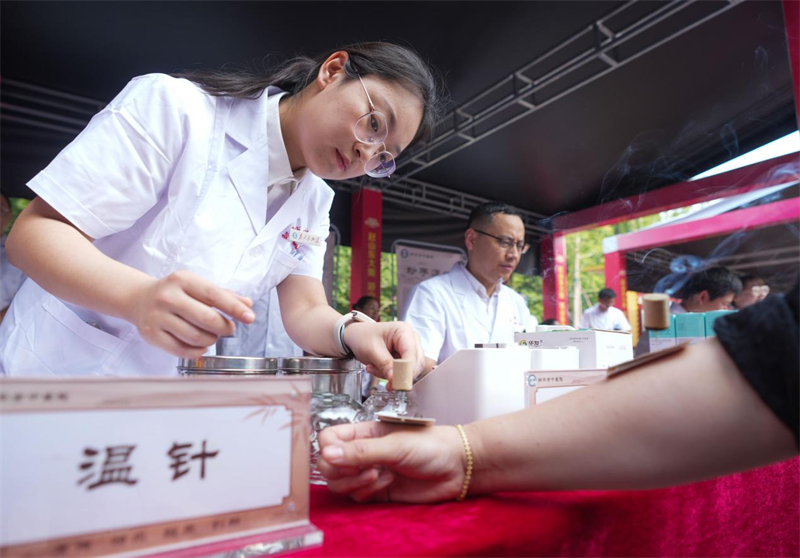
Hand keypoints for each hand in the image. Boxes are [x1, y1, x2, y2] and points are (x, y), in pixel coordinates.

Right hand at [128, 270, 254, 357]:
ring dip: (212, 340)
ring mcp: (157, 317)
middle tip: (229, 328)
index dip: (234, 308)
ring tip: (212, 335)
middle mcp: (168, 297)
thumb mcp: (197, 286)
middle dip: (225, 327)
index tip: (250, 317)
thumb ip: (223, 295)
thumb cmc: (176, 292)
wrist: (139, 299)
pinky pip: (182, 350)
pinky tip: (201, 345)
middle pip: (207, 319)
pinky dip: (198, 351)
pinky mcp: (151, 335)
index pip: (214, 295)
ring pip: (196, 337)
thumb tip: (247, 305)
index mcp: (182, 280)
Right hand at [318, 421, 465, 502]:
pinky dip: (368, 491)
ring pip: (340, 482)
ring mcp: (369, 471)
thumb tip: (327, 455)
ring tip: (380, 475)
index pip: (329, 439)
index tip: (344, 457)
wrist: (456, 467)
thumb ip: (361, 451)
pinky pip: (357, 496)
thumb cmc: (431, 445)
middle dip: (342, 471)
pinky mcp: (378, 491)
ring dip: (356, 482)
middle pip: (329, 465)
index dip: (329, 450)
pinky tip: (388, 482)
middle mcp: (363, 451)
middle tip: (365, 469)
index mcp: (364, 432)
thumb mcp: (394, 445)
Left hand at [343, 321, 424, 379]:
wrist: (357, 336)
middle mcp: (411, 338)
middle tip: (384, 381)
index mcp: (404, 330)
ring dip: (392, 375)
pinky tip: (378, 368)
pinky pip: (405, 372)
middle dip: (398, 374)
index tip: (396, 384)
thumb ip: (384, 365)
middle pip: (415, 364)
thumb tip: (395, 380)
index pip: (411, 355)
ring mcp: (411, 348)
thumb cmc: (363, 337)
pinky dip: (391, 375)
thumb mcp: (371, 351)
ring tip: (374, 368)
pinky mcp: (407, 358)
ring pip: (411, 370)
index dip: (406, 371)